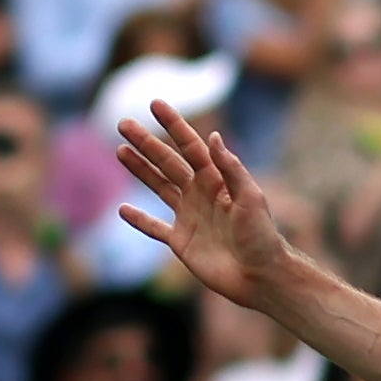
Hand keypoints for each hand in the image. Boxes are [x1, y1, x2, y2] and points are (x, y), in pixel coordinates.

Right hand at [114, 111, 305, 314]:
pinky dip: (139, 220)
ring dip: (139, 170)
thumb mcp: (250, 198)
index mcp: (217, 180)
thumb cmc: (261, 236)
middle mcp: (200, 194)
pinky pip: (155, 228)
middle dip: (146, 143)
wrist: (260, 276)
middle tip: (123, 123)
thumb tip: (212, 137)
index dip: (173, 125)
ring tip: (119, 151)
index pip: (190, 146)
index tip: (155, 104)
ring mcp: (189, 217)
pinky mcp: (181, 242)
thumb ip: (230, 168)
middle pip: (168, 162)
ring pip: (158, 187)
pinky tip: (122, 210)